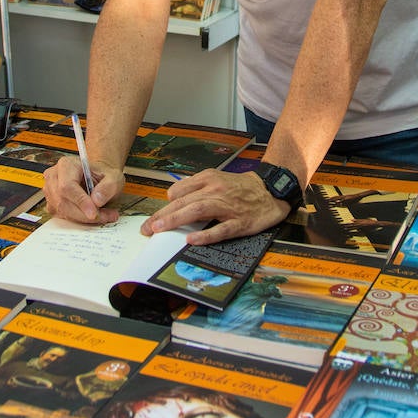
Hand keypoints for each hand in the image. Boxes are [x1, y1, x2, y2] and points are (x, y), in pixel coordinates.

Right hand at [43, 155, 122, 224]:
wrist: (98, 179)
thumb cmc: (102, 175)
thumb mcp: (113, 177)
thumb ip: (108, 186)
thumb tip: (97, 200)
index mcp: (66, 165)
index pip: (67, 186)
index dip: (80, 201)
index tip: (93, 213)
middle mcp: (54, 177)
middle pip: (63, 202)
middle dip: (84, 214)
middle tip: (105, 216)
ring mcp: (50, 192)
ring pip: (63, 212)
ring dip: (83, 218)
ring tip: (104, 215)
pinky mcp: (52, 205)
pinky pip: (63, 217)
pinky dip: (79, 220)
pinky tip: (93, 216)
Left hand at [142, 170, 291, 244]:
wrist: (270, 191)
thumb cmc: (241, 187)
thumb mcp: (217, 178)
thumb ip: (195, 185)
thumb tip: (173, 195)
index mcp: (209, 179)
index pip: (180, 192)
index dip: (164, 206)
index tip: (151, 218)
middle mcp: (217, 190)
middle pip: (184, 202)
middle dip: (162, 215)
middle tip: (147, 228)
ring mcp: (228, 207)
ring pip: (198, 211)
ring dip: (176, 220)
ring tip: (160, 229)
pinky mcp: (239, 222)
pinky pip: (220, 229)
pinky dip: (205, 234)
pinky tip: (191, 239)